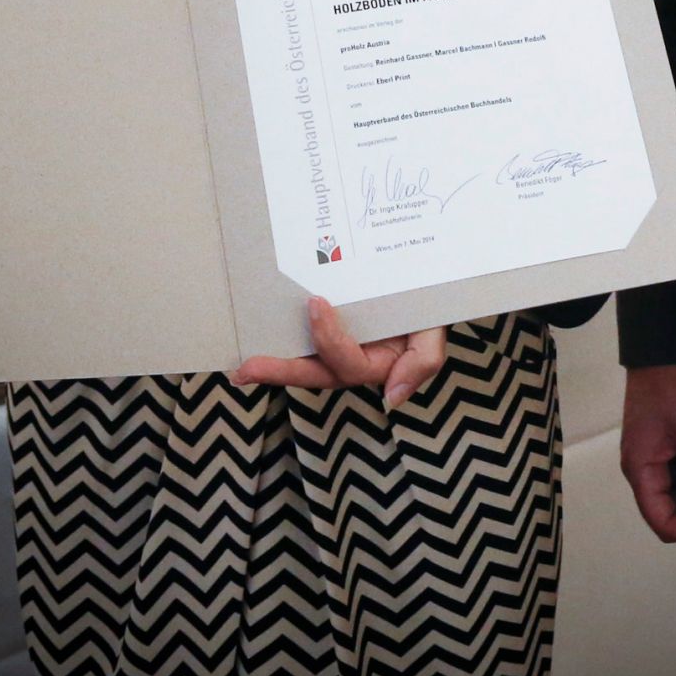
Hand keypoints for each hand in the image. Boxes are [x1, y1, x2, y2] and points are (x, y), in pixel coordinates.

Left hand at [232, 296, 447, 409]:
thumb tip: (392, 398)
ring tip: (241, 368)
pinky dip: (281, 342)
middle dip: (280, 373)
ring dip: (273, 365)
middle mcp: (355, 358)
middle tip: (245, 371)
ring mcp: (340, 344)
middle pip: (315, 373)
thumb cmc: (430, 303)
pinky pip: (304, 339)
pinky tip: (255, 337)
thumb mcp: (435, 331)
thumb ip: (422, 362)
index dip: (329, 340)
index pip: (348, 364)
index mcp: (378, 362)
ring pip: (305, 361)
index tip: (316, 303)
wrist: (428, 277)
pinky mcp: (328, 325)